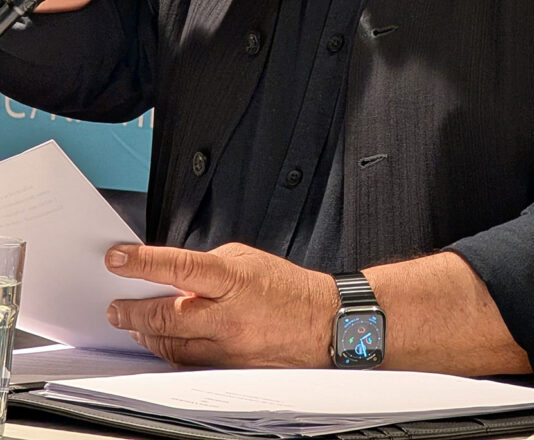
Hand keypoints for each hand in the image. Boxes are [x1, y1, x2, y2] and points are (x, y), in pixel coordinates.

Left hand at [104, 242, 337, 367]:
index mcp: (233, 279)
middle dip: (131, 312)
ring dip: (146, 334)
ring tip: (133, 324)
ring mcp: (227, 348)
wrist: (322, 323)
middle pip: (165, 317)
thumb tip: (173, 276)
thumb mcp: (246, 259)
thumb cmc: (286, 288)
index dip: (142, 262)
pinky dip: (170, 351)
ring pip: (171, 346)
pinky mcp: (228, 371)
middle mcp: (228, 317)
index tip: (116, 259)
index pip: (178, 267)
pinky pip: (188, 362)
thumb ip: (207, 267)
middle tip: (114, 306)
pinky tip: (161, 341)